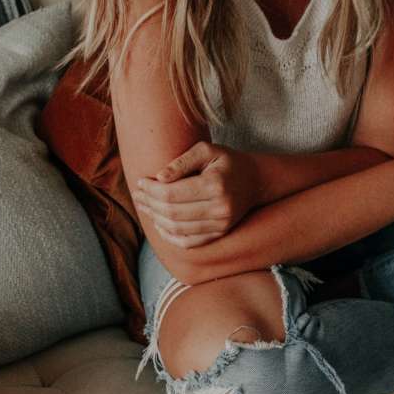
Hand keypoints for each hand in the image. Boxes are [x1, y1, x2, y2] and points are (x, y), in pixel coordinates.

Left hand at [132, 141, 260, 248]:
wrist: (255, 181)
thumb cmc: (226, 161)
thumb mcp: (206, 150)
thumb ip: (182, 162)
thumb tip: (158, 178)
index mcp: (215, 184)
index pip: (171, 193)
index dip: (150, 190)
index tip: (140, 182)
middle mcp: (220, 208)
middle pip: (172, 212)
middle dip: (149, 203)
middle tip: (137, 195)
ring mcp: (221, 224)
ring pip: (177, 228)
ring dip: (156, 219)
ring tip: (144, 207)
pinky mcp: (220, 234)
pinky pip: (189, 242)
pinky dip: (170, 236)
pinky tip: (159, 224)